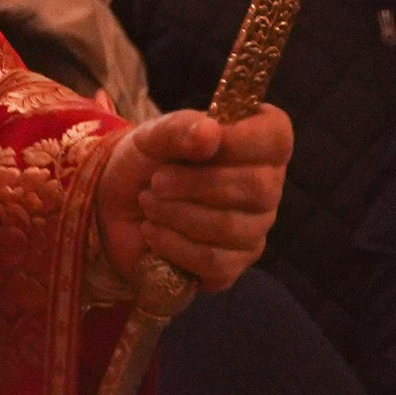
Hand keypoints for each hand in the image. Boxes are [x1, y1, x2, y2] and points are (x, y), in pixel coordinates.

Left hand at [93, 105, 291, 293]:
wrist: (119, 206)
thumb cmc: (148, 161)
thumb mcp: (152, 136)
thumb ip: (180, 129)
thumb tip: (210, 134)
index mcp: (258, 142)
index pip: (276, 138)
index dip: (239, 140)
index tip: (198, 143)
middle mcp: (267, 186)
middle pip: (257, 188)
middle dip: (196, 184)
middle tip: (156, 181)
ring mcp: (254, 230)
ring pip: (231, 227)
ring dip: (177, 214)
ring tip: (149, 203)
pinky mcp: (234, 265)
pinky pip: (215, 262)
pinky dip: (173, 246)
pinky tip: (153, 232)